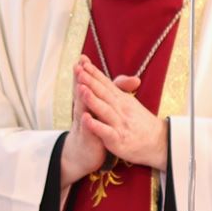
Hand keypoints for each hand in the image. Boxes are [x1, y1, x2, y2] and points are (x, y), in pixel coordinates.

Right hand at [60, 57, 108, 184]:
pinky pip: (88, 132)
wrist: (82, 153)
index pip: (88, 84)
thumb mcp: (104, 108)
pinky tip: (86, 119)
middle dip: (81, 79)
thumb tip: (134, 79)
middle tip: (78, 66)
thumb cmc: (95, 127)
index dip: (87, 71)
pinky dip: (88, 125)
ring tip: (80, 86)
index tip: (83, 57)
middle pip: (82, 92)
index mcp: (88, 102)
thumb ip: (116, 92)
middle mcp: (84, 111)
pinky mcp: (88, 139)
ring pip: (82, 110)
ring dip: (81, 99)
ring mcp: (84, 125)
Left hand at [75, 58, 166, 169]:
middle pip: (103, 93)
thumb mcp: (130, 102)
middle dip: (90, 81)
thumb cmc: (140, 122)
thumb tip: (109, 75)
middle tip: (79, 70)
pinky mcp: (118, 139)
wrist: (159, 142)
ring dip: (92, 99)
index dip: (94, 73)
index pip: (106, 83)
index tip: (82, 61)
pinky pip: (106, 132)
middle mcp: (120, 109)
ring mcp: (119, 124)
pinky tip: (85, 120)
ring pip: (104, 110)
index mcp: (121, 99)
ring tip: (80, 89)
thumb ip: (119, 89)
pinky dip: (96, 126)